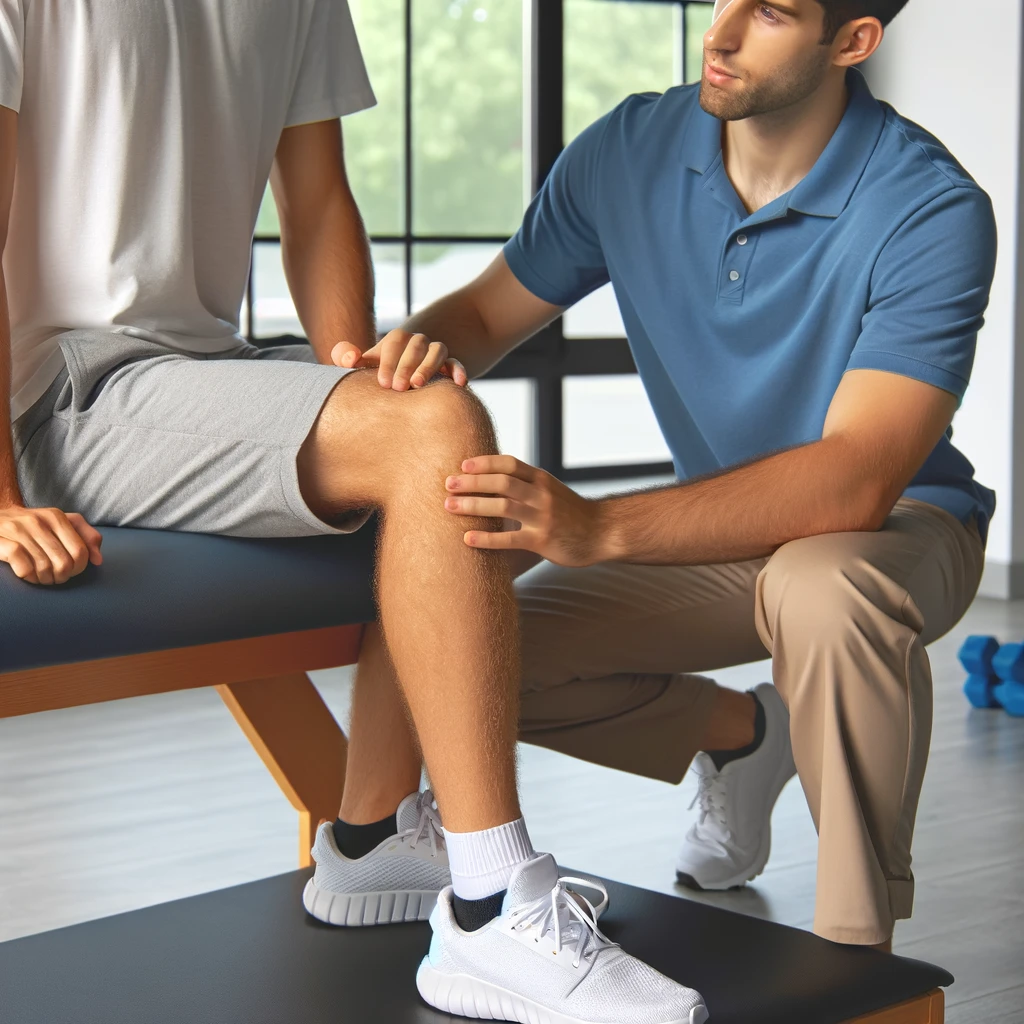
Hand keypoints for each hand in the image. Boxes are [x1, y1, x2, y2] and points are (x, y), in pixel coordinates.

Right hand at [0, 505, 102, 583]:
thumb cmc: (32, 527)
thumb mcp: (60, 525)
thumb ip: (86, 536)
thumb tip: (98, 560)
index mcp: (56, 516)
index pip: (80, 551)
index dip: (78, 568)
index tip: (70, 571)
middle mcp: (38, 520)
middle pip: (64, 562)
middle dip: (62, 576)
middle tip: (55, 578)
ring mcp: (17, 530)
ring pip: (44, 567)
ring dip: (44, 579)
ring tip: (41, 577)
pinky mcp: (0, 542)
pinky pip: (23, 568)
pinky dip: (28, 576)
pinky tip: (26, 575)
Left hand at [331, 329, 467, 390]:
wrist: (402, 382)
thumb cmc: (380, 375)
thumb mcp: (363, 366)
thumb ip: (346, 358)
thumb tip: (349, 358)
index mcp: (397, 340)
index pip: (395, 341)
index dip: (389, 361)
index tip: (383, 383)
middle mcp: (417, 342)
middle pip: (417, 345)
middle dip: (406, 366)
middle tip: (398, 388)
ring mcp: (435, 353)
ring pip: (438, 350)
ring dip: (428, 367)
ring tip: (418, 386)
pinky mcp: (450, 366)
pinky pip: (456, 364)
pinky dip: (458, 371)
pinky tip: (458, 383)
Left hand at [443, 456, 605, 566]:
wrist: (602, 533)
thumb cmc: (571, 514)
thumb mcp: (552, 491)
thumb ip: (528, 484)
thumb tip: (493, 479)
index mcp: (542, 479)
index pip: (510, 463)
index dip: (485, 462)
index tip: (463, 465)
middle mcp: (542, 494)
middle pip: (502, 481)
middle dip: (472, 482)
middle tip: (448, 485)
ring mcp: (543, 517)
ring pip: (502, 506)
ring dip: (473, 505)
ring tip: (450, 507)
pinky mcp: (543, 541)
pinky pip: (510, 538)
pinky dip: (487, 538)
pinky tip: (468, 539)